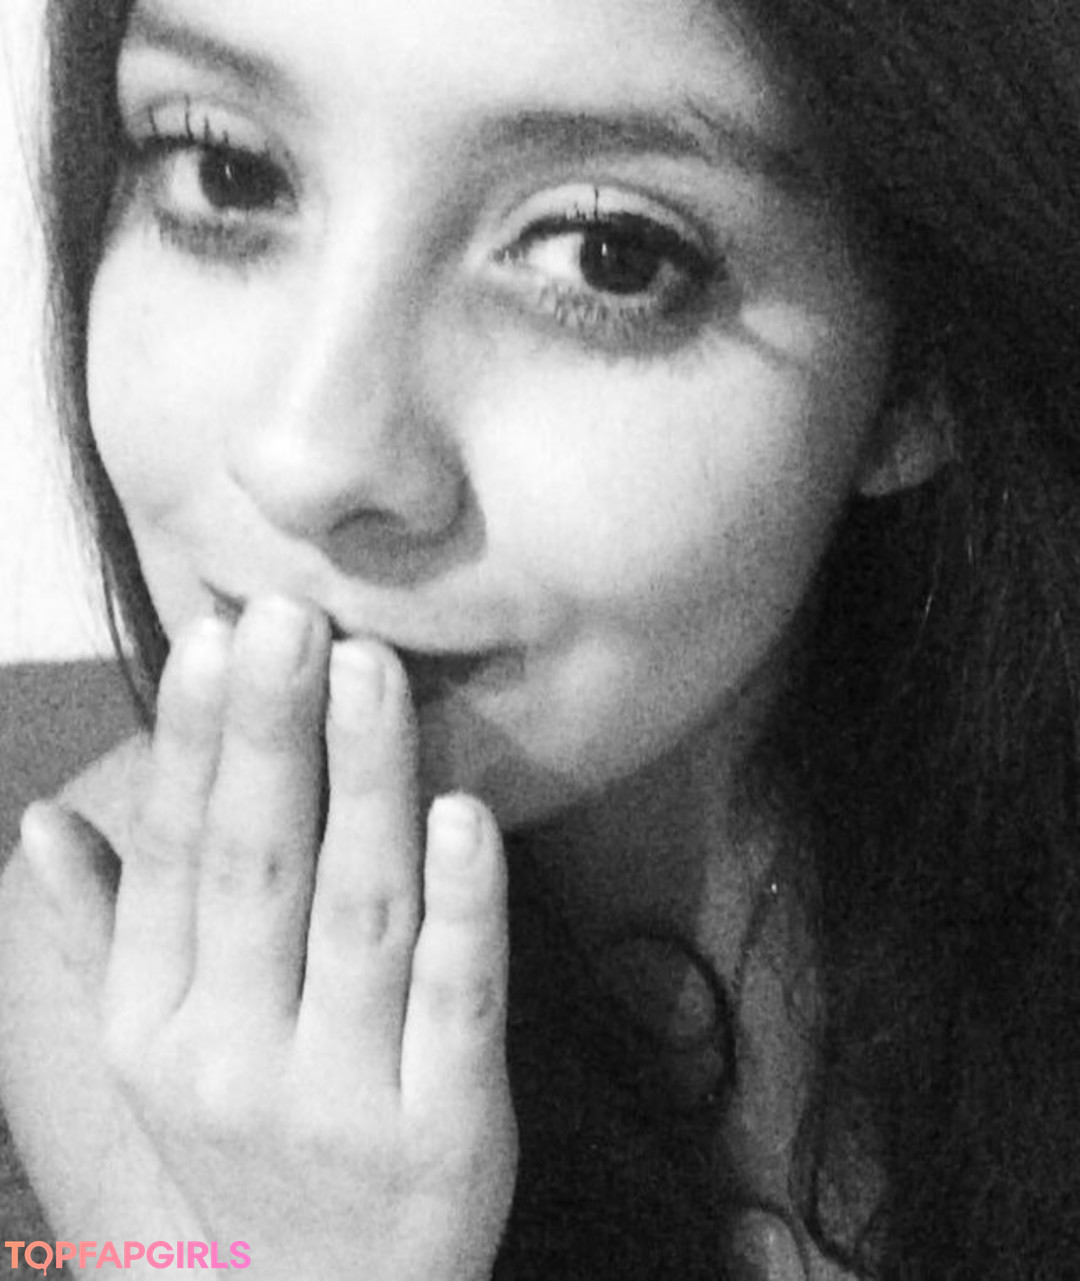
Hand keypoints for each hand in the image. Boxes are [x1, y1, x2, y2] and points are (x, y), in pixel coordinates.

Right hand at [21, 597, 516, 1279]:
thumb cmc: (246, 1146)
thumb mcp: (151, 1052)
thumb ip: (104, 932)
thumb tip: (38, 821)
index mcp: (159, 1027)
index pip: (176, 858)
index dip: (193, 743)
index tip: (215, 634)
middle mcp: (237, 1060)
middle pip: (260, 868)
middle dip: (273, 735)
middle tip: (290, 615)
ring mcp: (345, 1100)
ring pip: (361, 912)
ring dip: (365, 783)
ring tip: (370, 670)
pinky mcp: (450, 1133)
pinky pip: (459, 1002)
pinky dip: (463, 909)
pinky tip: (463, 814)